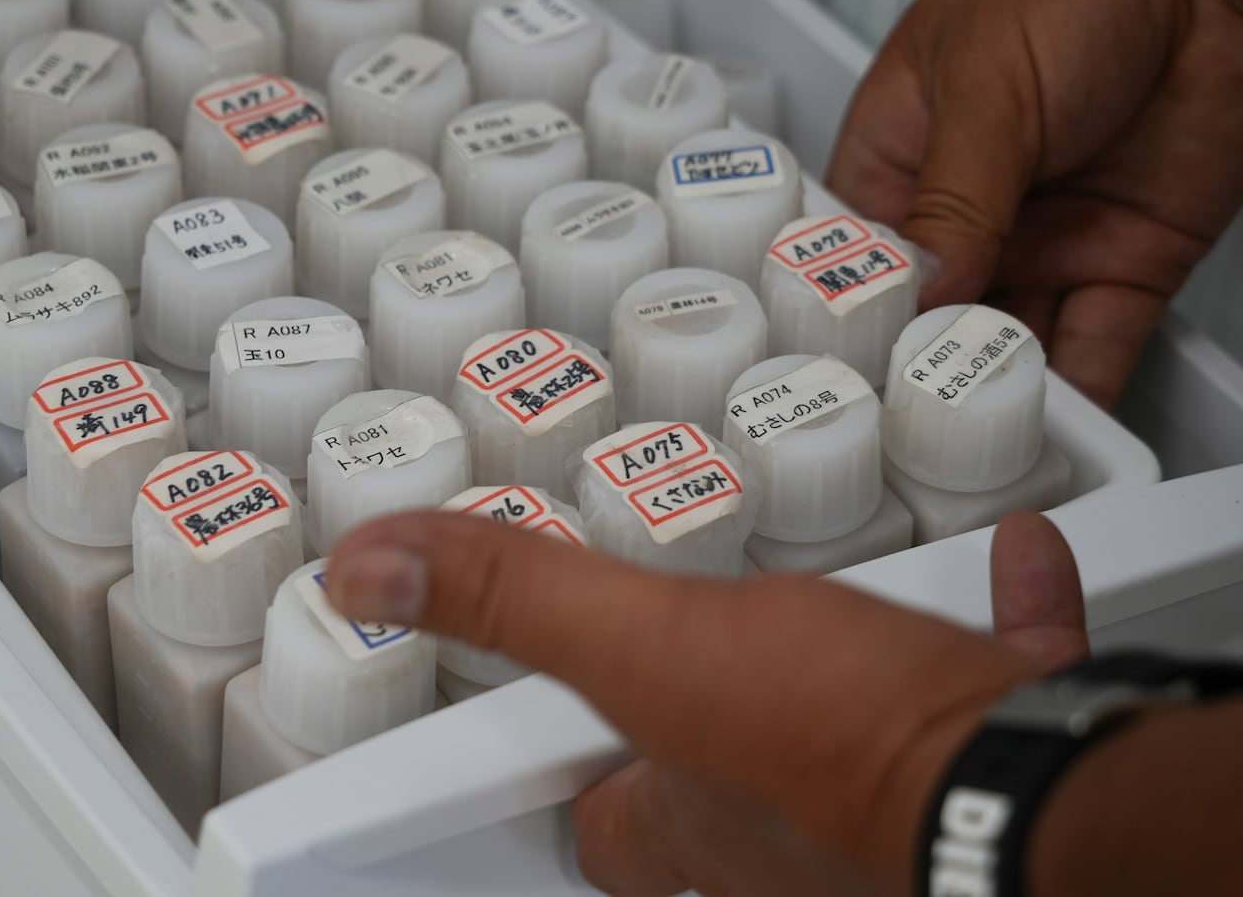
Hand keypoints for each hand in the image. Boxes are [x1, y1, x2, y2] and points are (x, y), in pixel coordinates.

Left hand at [326, 512, 1087, 896]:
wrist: (1033, 785)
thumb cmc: (841, 742)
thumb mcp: (642, 640)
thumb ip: (513, 598)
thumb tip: (372, 571)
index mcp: (677, 819)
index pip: (594, 808)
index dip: (572, 750)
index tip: (562, 702)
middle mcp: (772, 843)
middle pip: (712, 781)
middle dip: (709, 712)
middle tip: (702, 642)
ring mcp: (878, 812)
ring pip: (843, 743)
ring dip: (838, 675)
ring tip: (830, 616)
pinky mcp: (977, 759)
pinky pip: (979, 686)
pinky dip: (991, 626)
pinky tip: (1015, 562)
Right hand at [828, 0, 1242, 408]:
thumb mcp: (985, 83)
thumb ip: (951, 199)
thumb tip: (919, 290)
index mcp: (899, 156)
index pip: (851, 258)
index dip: (845, 317)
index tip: (843, 371)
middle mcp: (965, 210)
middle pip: (926, 318)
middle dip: (918, 371)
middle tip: (909, 424)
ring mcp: (1042, 241)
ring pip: (1005, 344)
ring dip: (994, 393)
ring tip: (975, 444)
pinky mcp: (1121, 265)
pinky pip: (1092, 346)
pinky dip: (1078, 396)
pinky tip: (1053, 429)